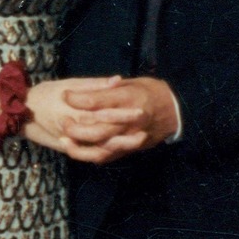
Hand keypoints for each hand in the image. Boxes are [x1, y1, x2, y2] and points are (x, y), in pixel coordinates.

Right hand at [23, 76, 148, 162]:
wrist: (22, 112)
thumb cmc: (46, 93)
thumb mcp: (67, 83)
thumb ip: (93, 84)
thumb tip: (118, 80)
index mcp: (72, 109)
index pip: (101, 112)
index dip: (121, 113)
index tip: (139, 108)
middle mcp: (71, 127)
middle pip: (103, 132)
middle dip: (125, 131)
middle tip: (146, 128)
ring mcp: (70, 141)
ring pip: (97, 148)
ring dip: (120, 145)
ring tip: (138, 140)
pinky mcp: (69, 148)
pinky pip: (89, 155)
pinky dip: (107, 153)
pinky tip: (122, 148)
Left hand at [61, 76, 178, 160]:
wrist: (175, 112)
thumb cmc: (152, 92)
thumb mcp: (133, 82)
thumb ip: (110, 87)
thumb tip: (88, 88)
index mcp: (129, 99)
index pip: (97, 101)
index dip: (77, 99)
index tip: (65, 95)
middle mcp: (129, 120)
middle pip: (97, 129)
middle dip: (75, 126)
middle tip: (63, 120)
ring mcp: (130, 137)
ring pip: (100, 147)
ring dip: (79, 146)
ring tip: (65, 139)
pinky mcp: (130, 149)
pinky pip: (107, 156)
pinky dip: (90, 155)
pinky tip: (77, 149)